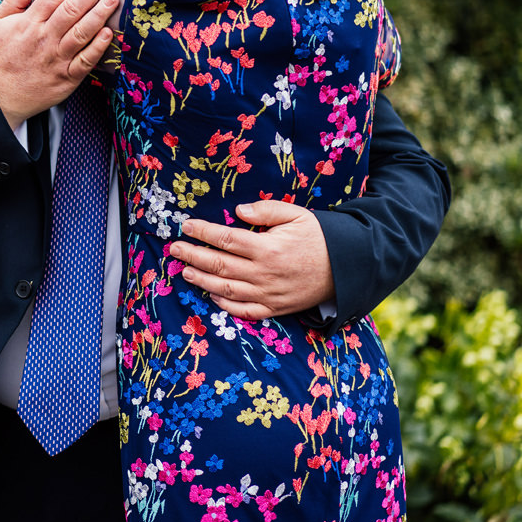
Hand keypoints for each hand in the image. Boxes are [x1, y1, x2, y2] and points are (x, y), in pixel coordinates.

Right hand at [0, 0, 118, 128]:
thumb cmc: (1, 57)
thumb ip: (14, 0)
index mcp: (29, 23)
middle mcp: (44, 38)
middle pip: (72, 9)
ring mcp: (57, 59)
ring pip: (81, 32)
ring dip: (99, 14)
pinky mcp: (67, 78)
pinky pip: (85, 61)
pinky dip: (98, 47)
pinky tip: (109, 33)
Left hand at [170, 200, 334, 320]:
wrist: (346, 268)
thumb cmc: (319, 237)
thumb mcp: (296, 214)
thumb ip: (266, 210)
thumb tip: (238, 210)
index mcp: (268, 248)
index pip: (226, 239)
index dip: (203, 232)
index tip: (186, 226)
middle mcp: (264, 273)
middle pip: (219, 265)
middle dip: (193, 256)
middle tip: (175, 249)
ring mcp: (268, 294)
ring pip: (226, 289)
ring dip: (201, 281)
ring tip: (184, 271)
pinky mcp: (274, 308)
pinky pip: (244, 311)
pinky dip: (225, 305)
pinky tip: (212, 296)